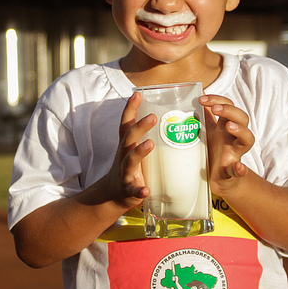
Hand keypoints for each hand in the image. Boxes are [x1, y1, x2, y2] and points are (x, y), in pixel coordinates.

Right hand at [105, 92, 155, 209]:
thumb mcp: (134, 149)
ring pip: (129, 161)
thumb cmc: (131, 167)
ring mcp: (125, 172)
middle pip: (128, 138)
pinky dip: (139, 191)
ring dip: (139, 152)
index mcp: (126, 144)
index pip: (126, 123)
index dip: (130, 108)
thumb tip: (174, 117)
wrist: (113, 194)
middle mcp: (123, 155)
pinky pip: (134, 190)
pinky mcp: (128, 190)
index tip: (137, 94)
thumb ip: (149, 135)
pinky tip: (146, 191)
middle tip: (153, 116)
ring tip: (150, 144)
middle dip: (139, 126)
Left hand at [200, 95, 254, 195]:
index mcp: (226, 126)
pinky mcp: (232, 172)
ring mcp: (235, 153)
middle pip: (242, 118)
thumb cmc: (214, 150)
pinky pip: (240, 170)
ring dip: (240, 130)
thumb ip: (206, 114)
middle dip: (230, 110)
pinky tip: (239, 167)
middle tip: (215, 109)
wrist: (218, 177)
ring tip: (229, 126)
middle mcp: (234, 137)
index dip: (218, 100)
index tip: (201, 99)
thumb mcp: (209, 131)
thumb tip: (199, 93)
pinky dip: (240, 169)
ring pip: (248, 139)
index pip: (229, 106)